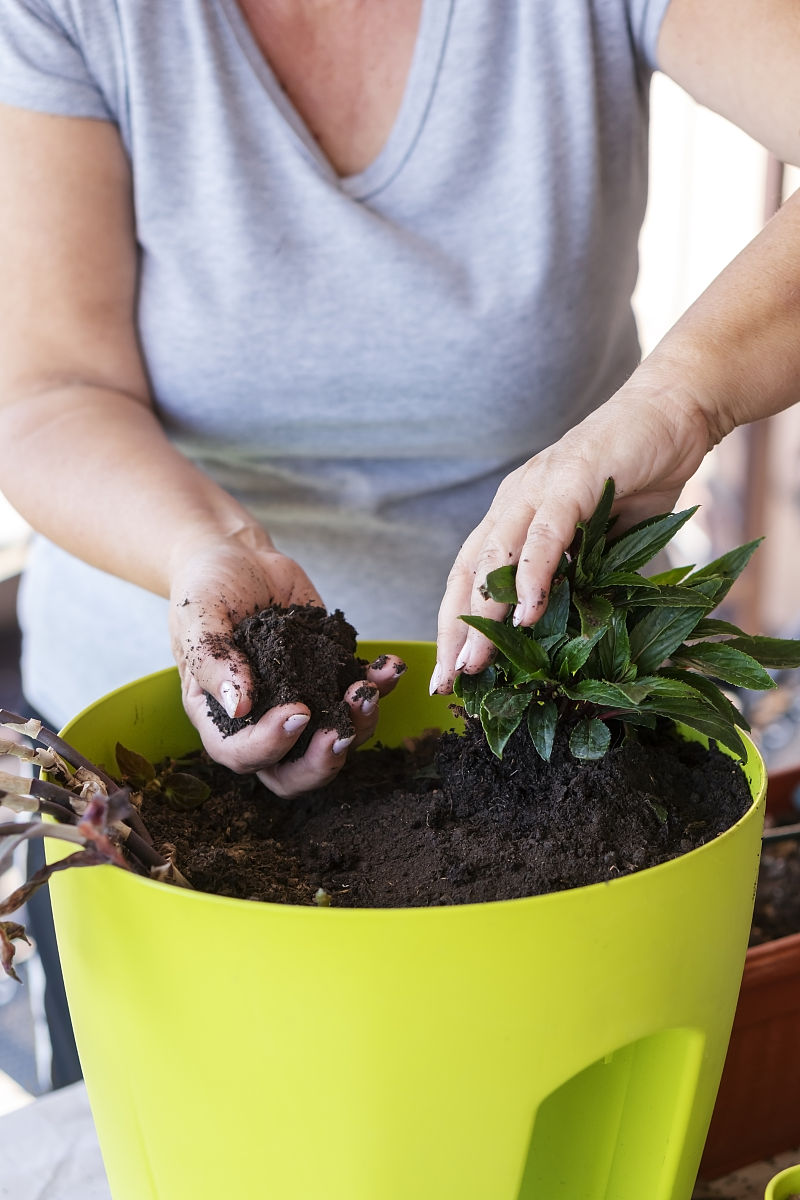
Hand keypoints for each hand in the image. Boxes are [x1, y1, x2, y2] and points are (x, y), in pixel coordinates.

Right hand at [168, 528, 404, 795]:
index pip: (241, 754)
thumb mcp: (200, 618)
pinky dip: (379, 686)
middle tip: (342, 733)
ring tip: (368, 688)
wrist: (239, 559)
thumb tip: (241, 706)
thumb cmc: (206, 590)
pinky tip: (390, 666)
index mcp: (221, 717)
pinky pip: (359, 696)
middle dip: (322, 762)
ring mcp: (301, 701)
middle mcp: (261, 721)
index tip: (297, 712)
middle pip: (292, 772)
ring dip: (359, 723)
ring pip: (335, 739)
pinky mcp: (330, 677)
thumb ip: (215, 662)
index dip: (270, 747)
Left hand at [433, 364, 714, 691]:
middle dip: (456, 631)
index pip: (470, 577)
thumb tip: (573, 633)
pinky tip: (527, 613)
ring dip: (484, 613)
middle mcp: (513, 502)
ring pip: (495, 558)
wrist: (675, 411)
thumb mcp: (602, 542)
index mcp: (513, 516)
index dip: (457, 625)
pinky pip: (544, 535)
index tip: (451, 674)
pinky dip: (533, 575)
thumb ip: (582, 578)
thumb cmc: (638, 476)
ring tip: (477, 662)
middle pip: (467, 573)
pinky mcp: (570, 479)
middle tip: (449, 682)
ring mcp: (537, 488)